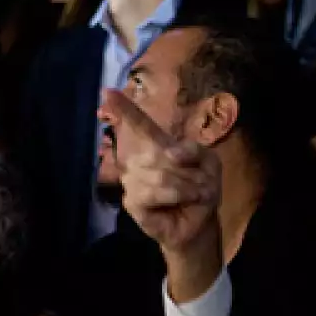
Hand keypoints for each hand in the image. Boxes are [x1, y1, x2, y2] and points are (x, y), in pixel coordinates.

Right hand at [99, 89, 222, 257]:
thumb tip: (168, 152)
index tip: (107, 92)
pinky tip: (180, 202)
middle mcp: (140, 160)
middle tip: (200, 183)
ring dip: (185, 185)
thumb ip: (193, 150)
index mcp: (158, 146)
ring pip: (157, 173)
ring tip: (193, 194)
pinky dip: (173, 196)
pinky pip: (150, 192)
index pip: (139, 124)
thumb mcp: (209, 163)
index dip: (124, 109)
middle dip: (187, 169)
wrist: (199, 223)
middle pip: (158, 152)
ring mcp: (133, 181)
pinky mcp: (132, 202)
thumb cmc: (200, 190)